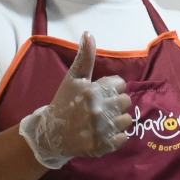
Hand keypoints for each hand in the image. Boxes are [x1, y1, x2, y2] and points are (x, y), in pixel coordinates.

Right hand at [18, 32, 132, 169]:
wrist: (51, 134)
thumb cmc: (64, 103)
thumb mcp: (73, 78)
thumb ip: (85, 57)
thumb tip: (88, 33)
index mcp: (93, 91)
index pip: (120, 84)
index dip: (111, 88)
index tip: (100, 93)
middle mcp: (99, 110)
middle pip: (126, 101)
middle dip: (116, 103)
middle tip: (101, 108)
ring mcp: (102, 129)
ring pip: (128, 119)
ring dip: (118, 120)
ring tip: (102, 120)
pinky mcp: (104, 146)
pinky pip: (124, 137)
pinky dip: (116, 136)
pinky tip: (103, 133)